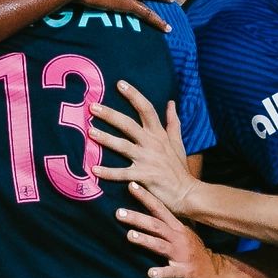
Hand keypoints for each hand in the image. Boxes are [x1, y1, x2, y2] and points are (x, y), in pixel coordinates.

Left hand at [91, 83, 196, 214]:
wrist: (187, 193)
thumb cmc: (179, 168)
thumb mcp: (178, 142)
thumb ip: (173, 122)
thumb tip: (172, 102)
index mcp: (159, 134)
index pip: (146, 109)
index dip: (134, 95)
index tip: (119, 83)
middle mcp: (152, 144)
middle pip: (128, 124)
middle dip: (110, 114)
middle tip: (92, 106)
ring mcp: (147, 160)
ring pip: (123, 146)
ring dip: (105, 138)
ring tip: (90, 132)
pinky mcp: (144, 176)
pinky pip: (122, 173)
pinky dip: (108, 172)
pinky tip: (94, 169)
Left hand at [117, 185, 233, 277]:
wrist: (215, 273)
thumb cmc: (194, 252)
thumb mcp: (183, 234)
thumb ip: (167, 224)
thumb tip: (148, 211)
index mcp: (177, 228)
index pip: (159, 209)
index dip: (145, 197)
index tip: (130, 185)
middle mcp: (179, 238)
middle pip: (156, 225)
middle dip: (137, 218)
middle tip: (118, 212)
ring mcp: (182, 255)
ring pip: (161, 246)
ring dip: (145, 240)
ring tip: (129, 236)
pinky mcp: (184, 272)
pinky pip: (172, 272)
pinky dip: (161, 272)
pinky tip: (150, 273)